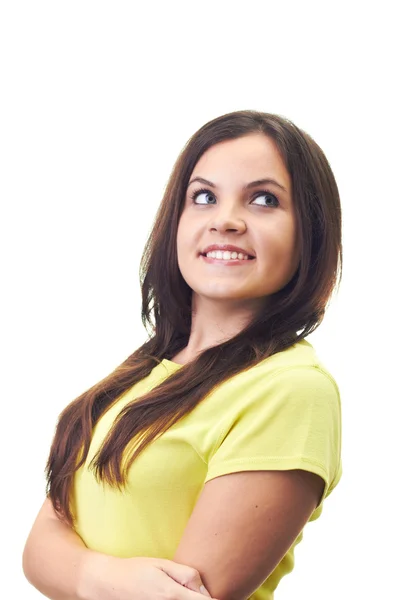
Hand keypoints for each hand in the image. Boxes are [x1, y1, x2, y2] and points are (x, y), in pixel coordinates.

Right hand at [79, 553, 218, 599]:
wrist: (108, 584)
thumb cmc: (136, 570)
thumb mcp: (162, 564)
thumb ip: (187, 575)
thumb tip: (205, 591)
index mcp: (173, 595)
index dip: (211, 599)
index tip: (212, 595)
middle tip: (193, 592)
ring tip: (177, 593)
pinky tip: (168, 598)